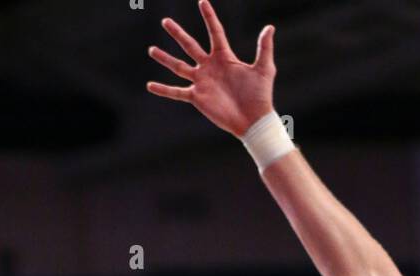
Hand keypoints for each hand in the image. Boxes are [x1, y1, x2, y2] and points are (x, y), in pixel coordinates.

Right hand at [147, 0, 275, 137]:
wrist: (253, 120)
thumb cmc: (260, 96)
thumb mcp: (264, 68)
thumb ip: (264, 47)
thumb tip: (269, 27)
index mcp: (224, 57)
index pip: (214, 31)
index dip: (209, 16)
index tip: (202, 1)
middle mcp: (210, 67)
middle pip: (190, 45)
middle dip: (177, 33)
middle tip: (165, 21)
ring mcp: (202, 81)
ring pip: (179, 66)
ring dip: (165, 58)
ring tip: (151, 49)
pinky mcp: (197, 97)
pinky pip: (177, 92)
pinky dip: (163, 89)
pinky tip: (150, 85)